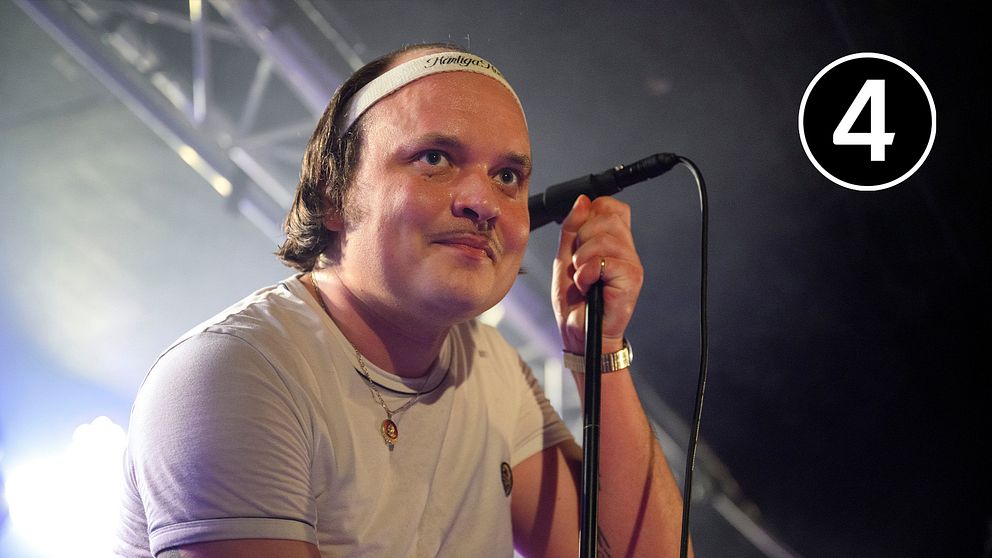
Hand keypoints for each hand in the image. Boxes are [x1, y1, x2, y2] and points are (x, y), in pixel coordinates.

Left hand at [552, 195, 643, 354]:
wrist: (578, 334)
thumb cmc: (574, 301)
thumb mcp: (565, 257)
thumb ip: (572, 229)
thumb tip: (583, 201)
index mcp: (613, 242)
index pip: (611, 206)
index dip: (592, 213)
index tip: (579, 237)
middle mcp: (626, 250)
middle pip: (606, 217)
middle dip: (582, 238)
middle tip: (579, 263)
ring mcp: (631, 264)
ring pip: (604, 239)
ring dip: (582, 259)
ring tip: (582, 277)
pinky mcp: (632, 279)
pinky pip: (604, 261)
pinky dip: (586, 274)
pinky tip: (587, 286)